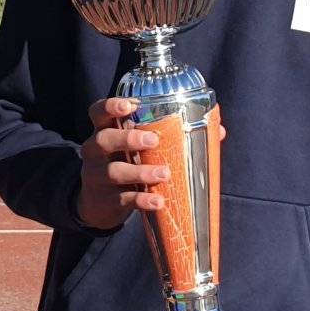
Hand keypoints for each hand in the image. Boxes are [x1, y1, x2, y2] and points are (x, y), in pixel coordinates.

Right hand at [76, 97, 167, 230]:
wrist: (96, 204)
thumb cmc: (123, 164)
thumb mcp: (129, 148)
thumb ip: (156, 135)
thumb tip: (214, 128)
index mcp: (103, 132)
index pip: (98, 113)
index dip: (110, 106)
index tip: (129, 106)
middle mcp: (95, 152)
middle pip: (103, 140)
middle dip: (127, 139)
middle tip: (153, 140)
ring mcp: (97, 177)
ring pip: (114, 172)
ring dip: (140, 172)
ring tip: (164, 174)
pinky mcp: (106, 201)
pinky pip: (123, 199)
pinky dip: (141, 199)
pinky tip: (157, 201)